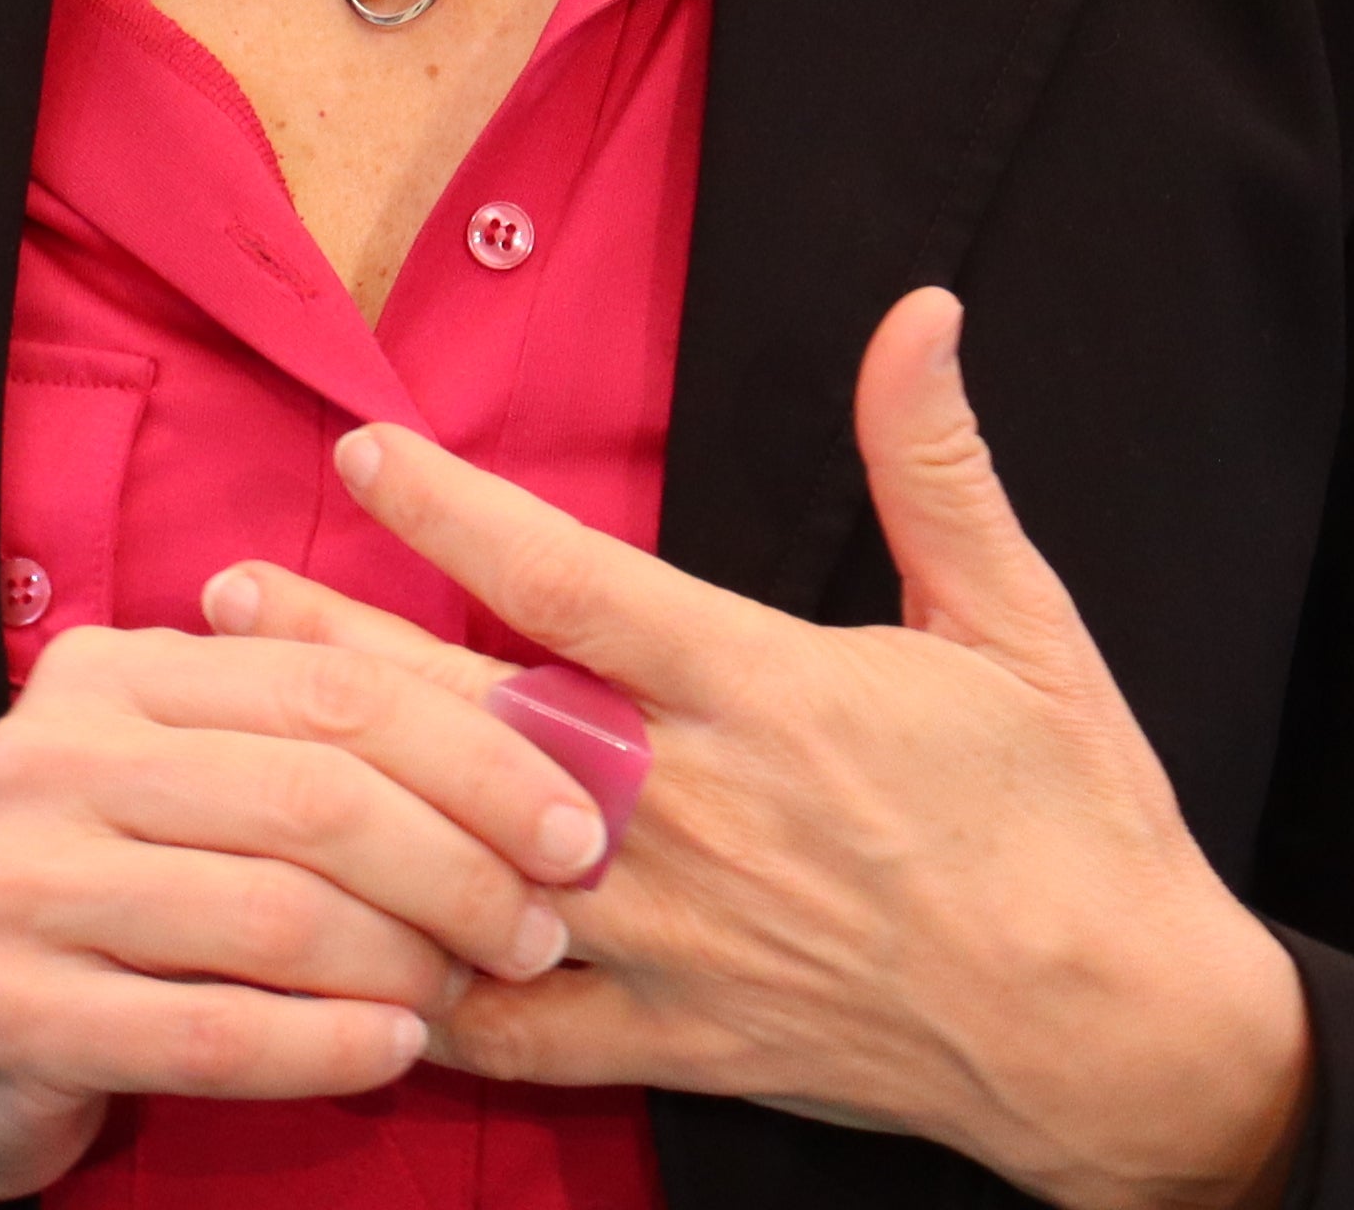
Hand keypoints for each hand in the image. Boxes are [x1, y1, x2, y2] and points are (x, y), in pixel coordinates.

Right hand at [0, 618, 616, 1204]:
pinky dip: (333, 1045)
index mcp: (109, 671)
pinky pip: (220, 1031)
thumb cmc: (92, 887)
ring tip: (467, 989)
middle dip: (464, 864)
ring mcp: (22, 883)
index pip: (332, 687)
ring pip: (280, 916)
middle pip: (318, 796)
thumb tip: (522, 729)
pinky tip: (396, 1050)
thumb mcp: (171, 773)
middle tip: (541, 925)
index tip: (579, 817)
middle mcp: (54, 755)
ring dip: (409, 963)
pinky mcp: (16, 1009)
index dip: (478, 752)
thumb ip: (303, 737)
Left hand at [213, 291, 1311, 1209]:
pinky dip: (410, 988)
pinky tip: (325, 945)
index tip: (360, 449)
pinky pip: (512, 1024)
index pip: (576, 584)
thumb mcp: (1022, 625)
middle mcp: (701, 815)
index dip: (456, 514)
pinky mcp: (676, 1039)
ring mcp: (677, 939)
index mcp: (773, 695)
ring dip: (345, 797)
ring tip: (244, 739)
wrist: (1123, 1040)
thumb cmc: (1077, 821)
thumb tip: (920, 312)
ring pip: (466, 861)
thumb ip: (935, 466)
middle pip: (478, 719)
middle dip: (340, 648)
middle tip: (229, 590)